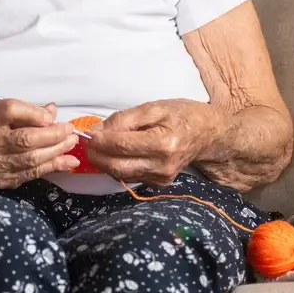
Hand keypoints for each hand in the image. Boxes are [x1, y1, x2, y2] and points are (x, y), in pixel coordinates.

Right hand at [0, 99, 79, 189]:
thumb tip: (52, 111)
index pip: (9, 110)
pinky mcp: (5, 181)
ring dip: (57, 150)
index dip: (33, 112)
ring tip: (72, 142)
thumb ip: (23, 111)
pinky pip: (33, 173)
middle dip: (52, 134)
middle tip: (70, 130)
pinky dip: (53, 166)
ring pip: (31, 159)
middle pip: (24, 138)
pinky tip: (69, 162)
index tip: (51, 114)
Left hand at [86, 100, 223, 186]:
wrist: (208, 134)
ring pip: (121, 175)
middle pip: (118, 166)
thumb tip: (97, 130)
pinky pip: (131, 177)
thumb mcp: (154, 107)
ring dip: (104, 163)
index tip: (86, 133)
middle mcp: (163, 165)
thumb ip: (124, 119)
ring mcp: (162, 178)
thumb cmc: (182, 115)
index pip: (122, 145)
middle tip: (85, 143)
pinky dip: (117, 166)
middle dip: (96, 156)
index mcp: (163, 143)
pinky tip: (113, 155)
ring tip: (95, 148)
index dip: (100, 140)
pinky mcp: (160, 184)